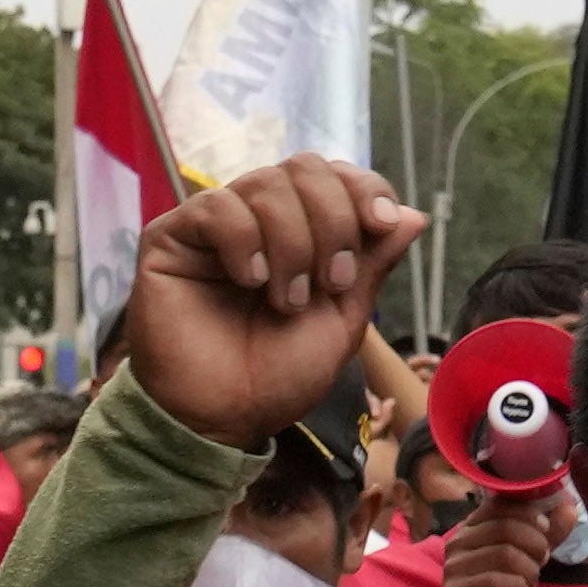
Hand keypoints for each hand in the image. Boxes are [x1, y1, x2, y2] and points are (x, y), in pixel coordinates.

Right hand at [121, 156, 418, 449]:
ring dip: (291, 243)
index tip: (381, 224)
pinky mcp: (171, 238)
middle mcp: (258, 219)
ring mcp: (214, 225)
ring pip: (264, 184)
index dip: (365, 188)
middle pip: (305, 168)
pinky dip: (243, 240)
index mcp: (301, 231)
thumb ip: (374, 264)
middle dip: (332, 221)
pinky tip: (249, 280)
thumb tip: (416, 215)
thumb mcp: (343, 319)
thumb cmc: (278, 376)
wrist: (223, 419)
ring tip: (285, 300)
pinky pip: (216, 206)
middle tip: (330, 282)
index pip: (336, 175)